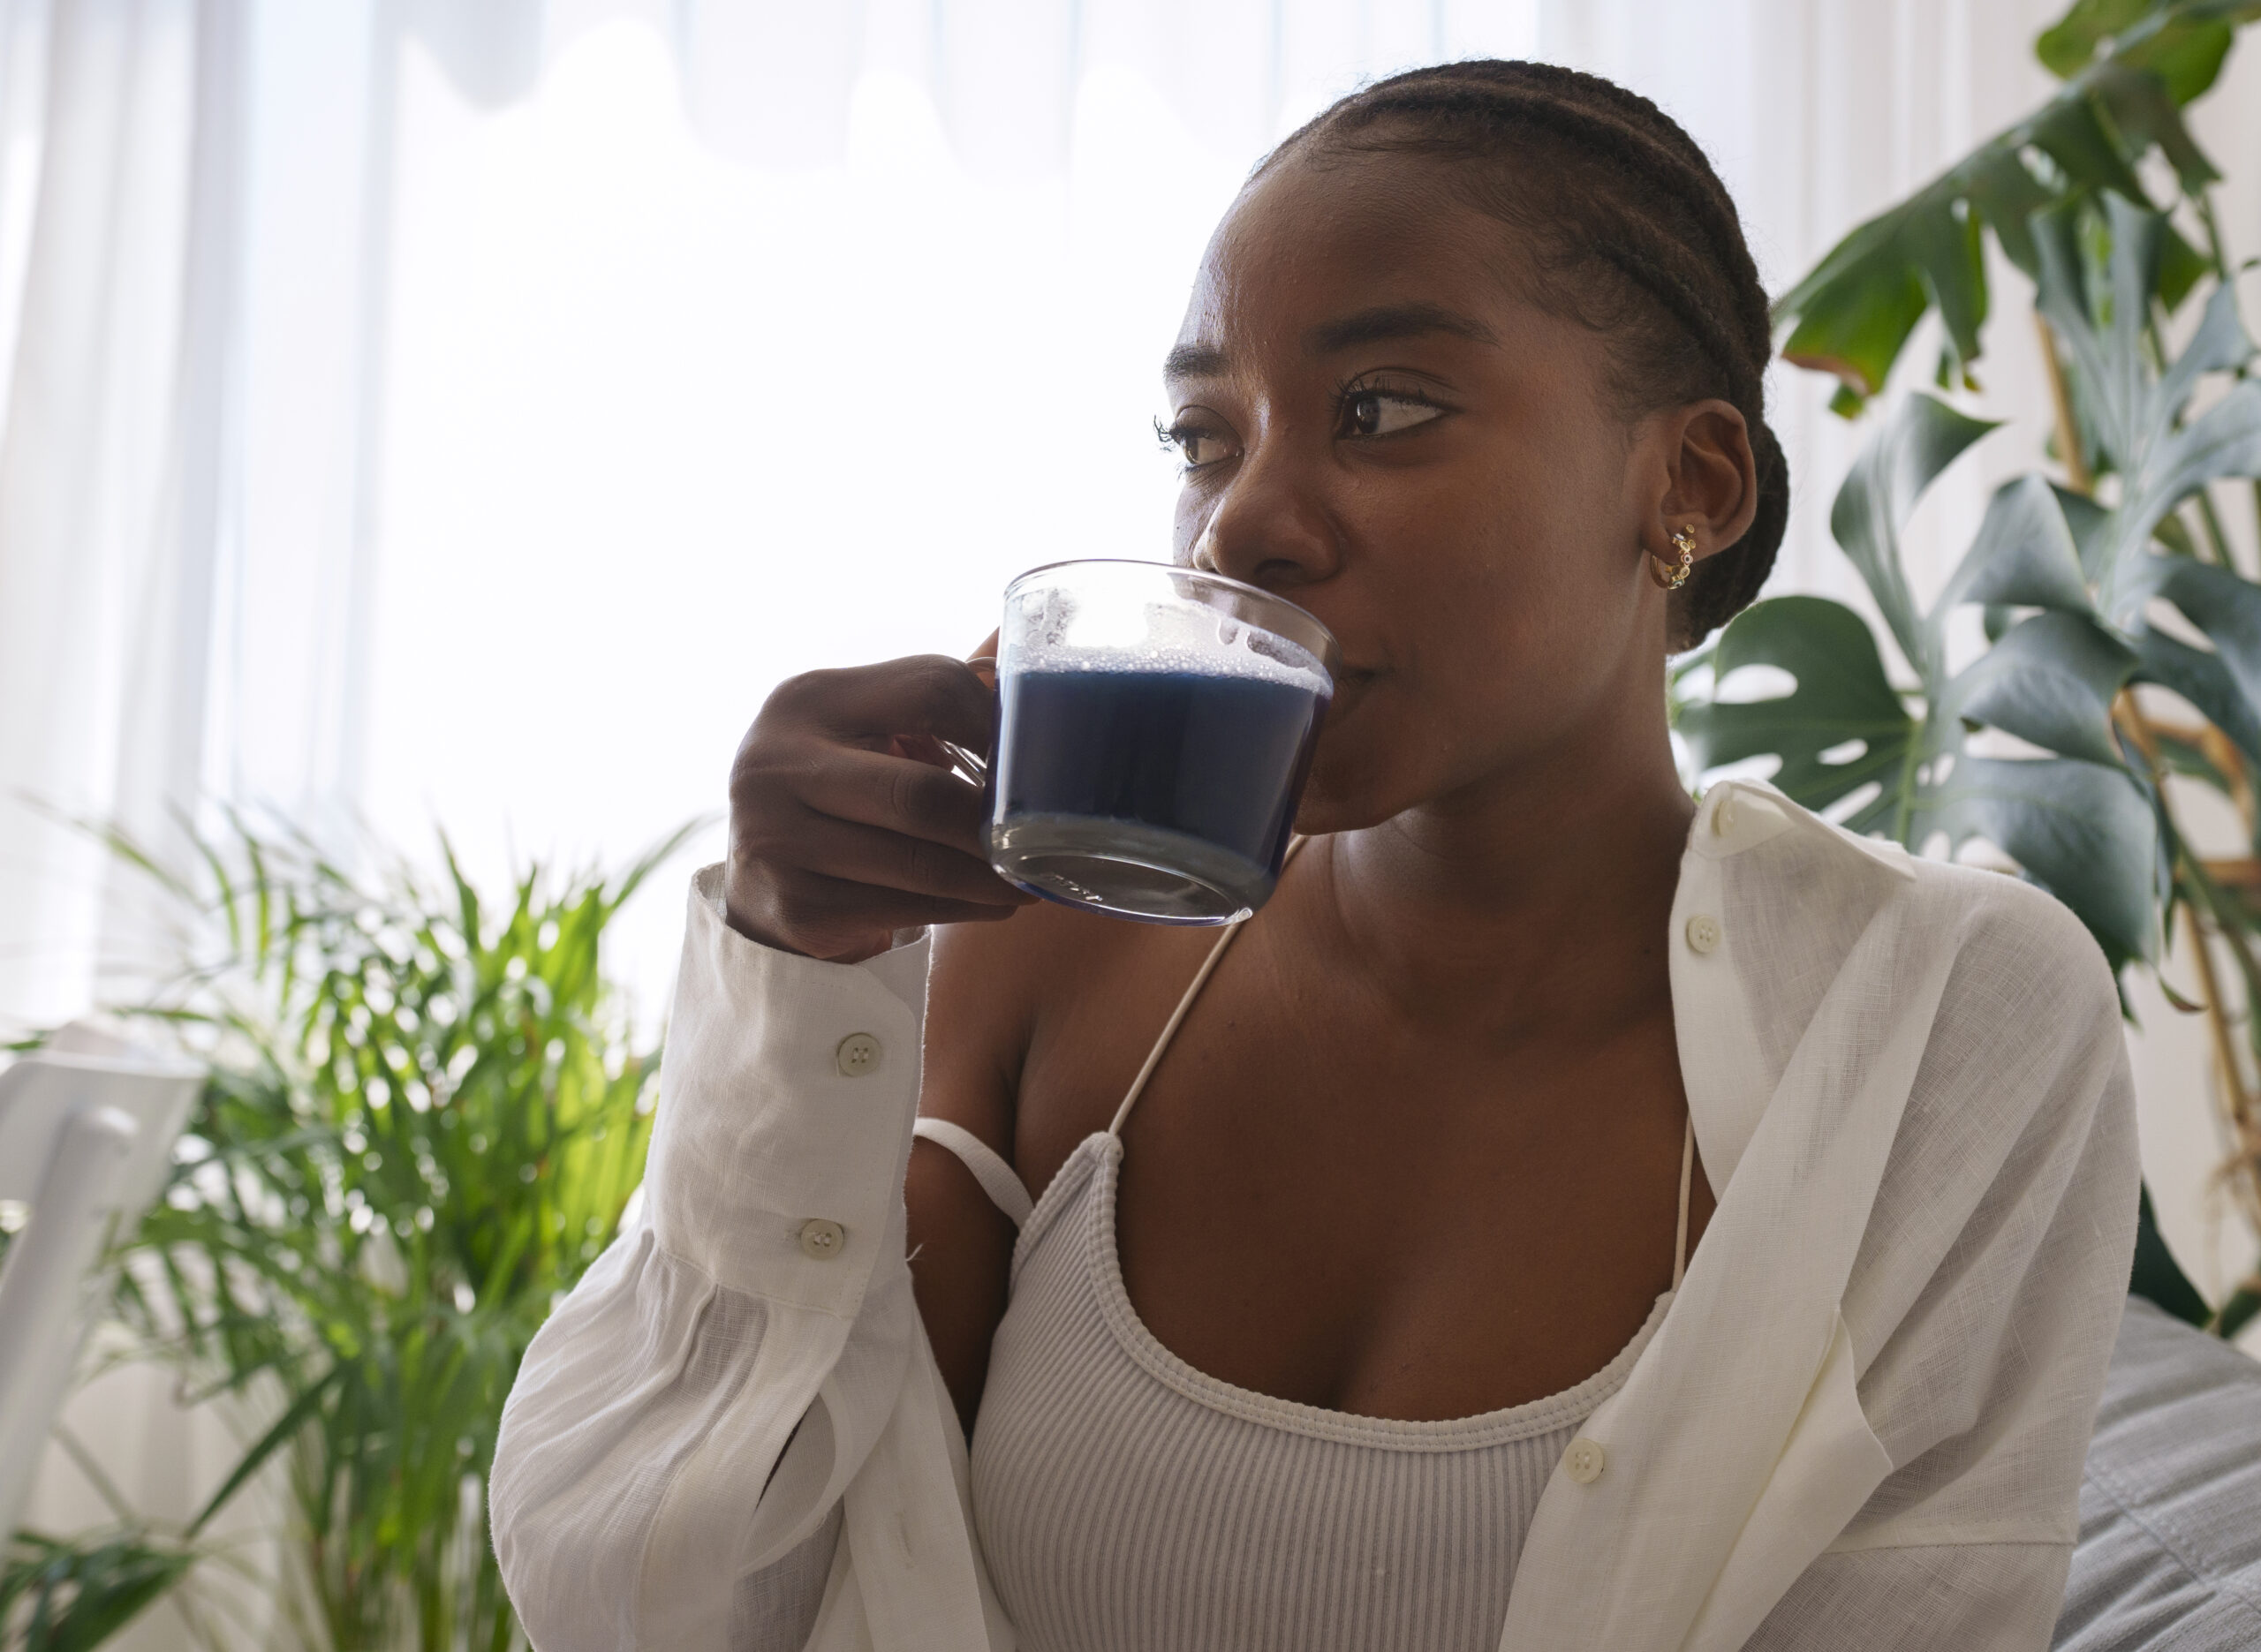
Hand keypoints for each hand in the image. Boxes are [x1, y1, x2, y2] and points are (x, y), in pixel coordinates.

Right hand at [725, 653, 1034, 961]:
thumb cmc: (838, 784)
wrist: (759, 869)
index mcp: (809, 699)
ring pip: (917, 864)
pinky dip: (961, 910)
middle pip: (920, 794)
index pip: (930, 690)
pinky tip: (991, 904)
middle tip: (1040, 838)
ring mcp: (779, 838)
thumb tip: (1024, 698)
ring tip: (1028, 878)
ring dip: (988, 877)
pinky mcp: (795, 906)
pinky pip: (902, 910)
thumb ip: (932, 704)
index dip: (993, 725)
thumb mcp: (863, 725)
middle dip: (990, 824)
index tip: (1029, 761)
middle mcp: (779, 763)